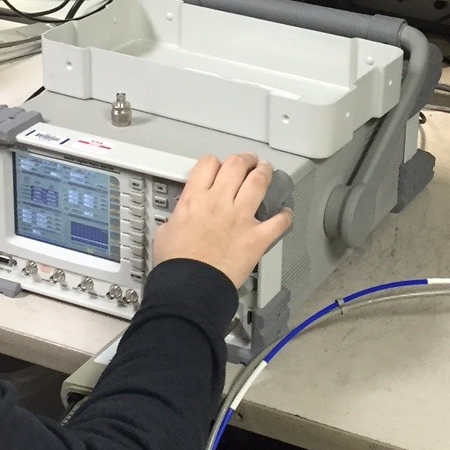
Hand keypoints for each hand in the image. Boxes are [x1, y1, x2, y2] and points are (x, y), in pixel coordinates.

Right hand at [153, 153, 292, 288]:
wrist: (188, 290)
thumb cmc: (175, 266)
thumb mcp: (164, 232)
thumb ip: (176, 218)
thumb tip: (178, 218)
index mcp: (195, 200)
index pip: (209, 164)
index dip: (216, 162)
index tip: (221, 166)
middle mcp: (219, 203)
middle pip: (237, 165)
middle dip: (246, 160)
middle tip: (250, 162)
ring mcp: (240, 218)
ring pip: (259, 182)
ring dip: (265, 173)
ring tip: (267, 172)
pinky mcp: (256, 237)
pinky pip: (278, 222)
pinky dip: (284, 216)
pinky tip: (285, 213)